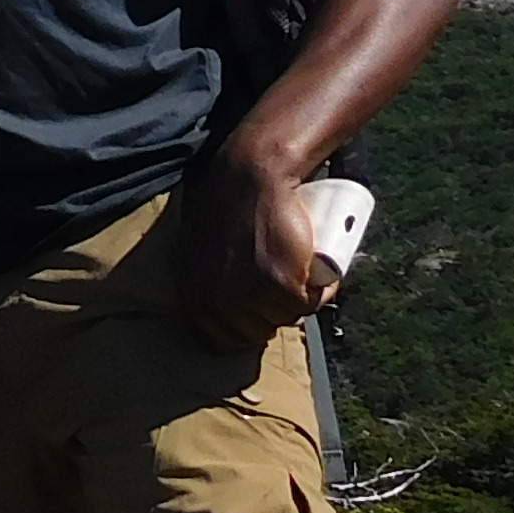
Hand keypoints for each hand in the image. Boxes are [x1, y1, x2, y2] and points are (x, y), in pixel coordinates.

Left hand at [172, 151, 340, 352]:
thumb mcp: (197, 246)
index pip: (223, 339)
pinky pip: (310, 304)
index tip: (262, 305)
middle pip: (257, 332)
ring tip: (297, 269)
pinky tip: (317, 273)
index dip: (248, 323)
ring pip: (286, 316)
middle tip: (283, 281)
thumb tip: (216, 294)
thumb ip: (201, 273)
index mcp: (193, 295)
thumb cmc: (226, 202)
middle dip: (273, 312)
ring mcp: (249, 295)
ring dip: (298, 299)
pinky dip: (320, 292)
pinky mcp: (281, 285)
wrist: (251, 174)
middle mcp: (217, 302)